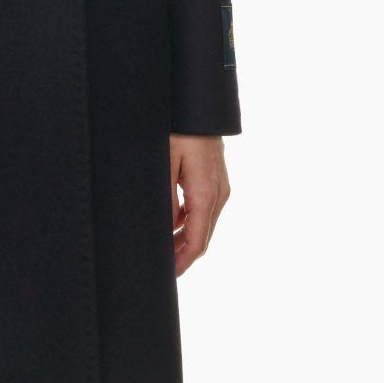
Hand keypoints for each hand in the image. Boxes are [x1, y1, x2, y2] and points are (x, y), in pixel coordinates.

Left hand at [169, 134, 230, 276]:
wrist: (201, 107)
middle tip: (163, 265)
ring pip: (204, 224)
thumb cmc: (181, 130)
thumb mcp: (166, 163)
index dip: (184, 262)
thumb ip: (167, 200)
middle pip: (203, 237)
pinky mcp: (217, 180)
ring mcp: (220, 188)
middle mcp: (218, 195)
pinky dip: (190, 221)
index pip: (198, 242)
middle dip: (184, 254)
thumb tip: (167, 230)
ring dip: (186, 238)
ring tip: (164, 246)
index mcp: (206, 195)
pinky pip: (205, 209)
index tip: (170, 275)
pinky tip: (173, 222)